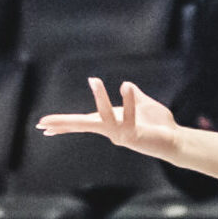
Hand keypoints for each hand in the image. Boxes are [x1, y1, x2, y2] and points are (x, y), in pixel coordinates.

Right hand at [38, 76, 186, 159]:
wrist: (175, 139)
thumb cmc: (157, 124)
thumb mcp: (141, 104)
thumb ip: (132, 95)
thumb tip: (127, 85)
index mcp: (109, 122)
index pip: (81, 122)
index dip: (63, 123)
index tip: (43, 125)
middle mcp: (111, 131)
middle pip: (83, 126)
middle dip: (63, 124)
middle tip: (42, 123)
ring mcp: (121, 135)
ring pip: (105, 118)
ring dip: (100, 99)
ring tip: (94, 80)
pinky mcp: (134, 136)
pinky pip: (128, 117)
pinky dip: (127, 101)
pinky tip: (125, 85)